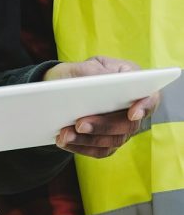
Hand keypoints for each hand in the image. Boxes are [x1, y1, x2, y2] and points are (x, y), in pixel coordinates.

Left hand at [43, 56, 159, 157]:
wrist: (67, 85)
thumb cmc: (81, 72)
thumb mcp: (87, 64)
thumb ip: (95, 71)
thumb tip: (103, 81)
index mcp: (133, 83)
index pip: (150, 97)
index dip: (145, 107)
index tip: (132, 113)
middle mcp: (133, 109)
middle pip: (128, 125)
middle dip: (103, 126)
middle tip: (79, 124)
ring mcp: (122, 128)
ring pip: (112, 140)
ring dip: (87, 139)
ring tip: (65, 134)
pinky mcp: (109, 141)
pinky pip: (99, 150)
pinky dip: (81, 147)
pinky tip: (64, 142)